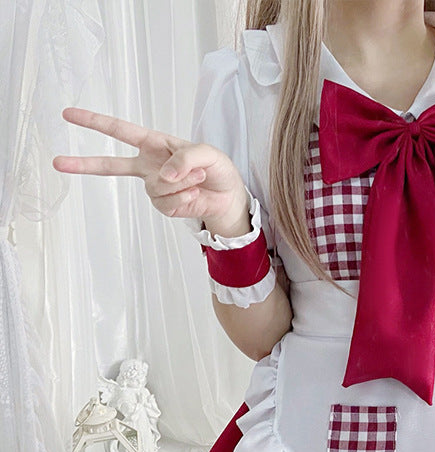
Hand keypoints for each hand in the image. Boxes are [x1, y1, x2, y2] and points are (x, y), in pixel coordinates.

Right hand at [53, 107, 247, 227]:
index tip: (69, 115)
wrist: (228, 197)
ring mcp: (154, 186)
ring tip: (197, 180)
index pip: (121, 130)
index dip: (95, 122)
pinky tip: (194, 195)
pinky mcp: (164, 205)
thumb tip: (163, 175)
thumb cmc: (218, 169)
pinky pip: (167, 204)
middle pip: (111, 164)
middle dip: (84, 163)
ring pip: (157, 188)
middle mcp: (149, 165)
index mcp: (155, 143)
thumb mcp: (207, 153)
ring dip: (183, 185)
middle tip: (58, 162)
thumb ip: (185, 158)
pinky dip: (185, 199)